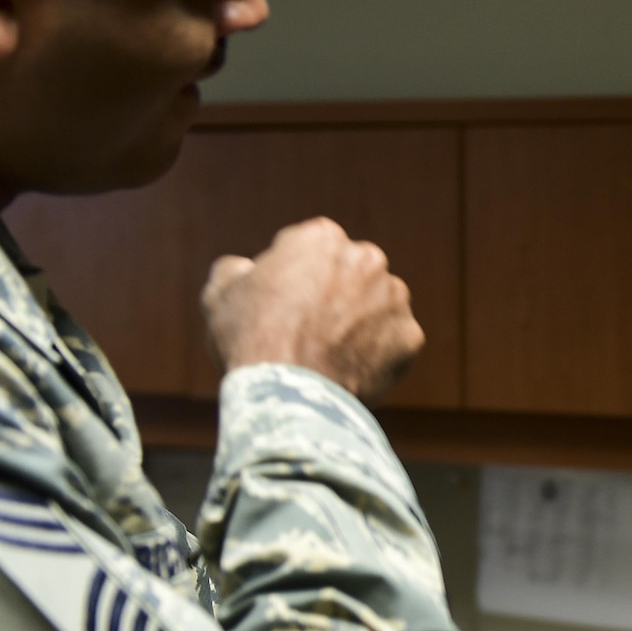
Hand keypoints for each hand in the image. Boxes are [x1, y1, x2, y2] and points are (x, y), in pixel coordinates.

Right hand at [201, 217, 423, 404]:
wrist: (289, 392)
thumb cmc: (251, 339)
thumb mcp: (220, 295)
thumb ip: (236, 270)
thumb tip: (244, 268)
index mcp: (322, 238)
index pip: (311, 251)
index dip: (294, 277)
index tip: (282, 304)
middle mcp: (368, 258)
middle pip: (351, 275)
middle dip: (335, 295)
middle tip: (310, 331)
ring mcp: (395, 298)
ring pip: (378, 308)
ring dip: (361, 324)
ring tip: (331, 354)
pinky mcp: (410, 337)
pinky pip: (393, 344)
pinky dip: (377, 357)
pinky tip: (350, 372)